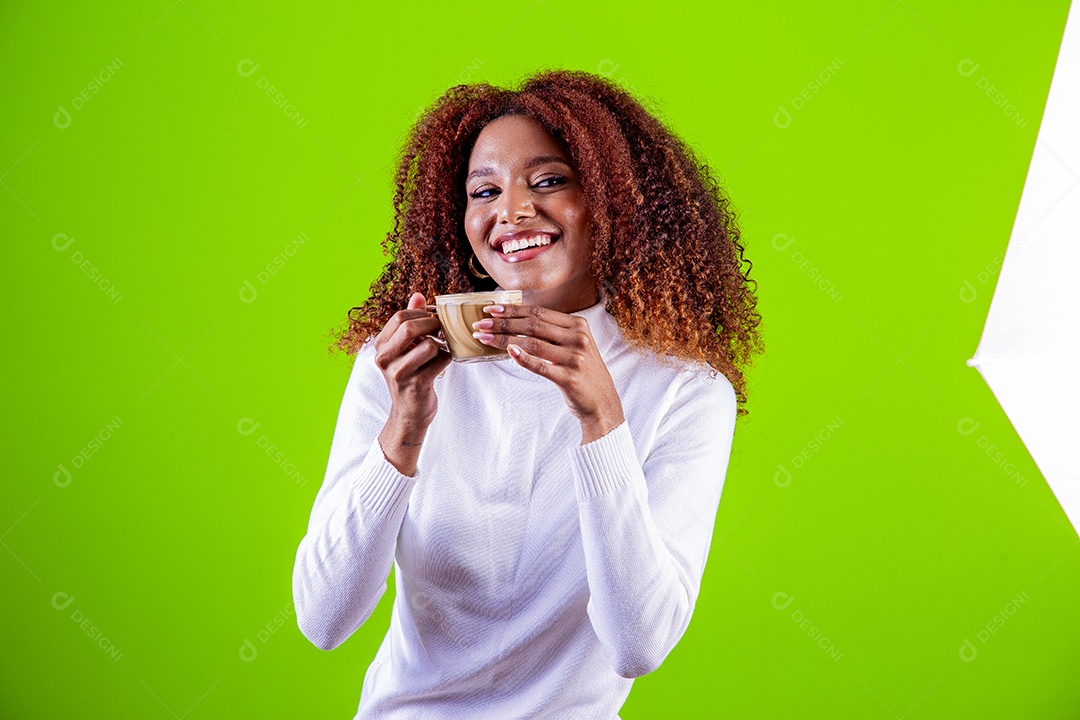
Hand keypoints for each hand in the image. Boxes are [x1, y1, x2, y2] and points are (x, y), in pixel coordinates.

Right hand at [373, 292, 451, 471]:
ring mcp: (399, 373)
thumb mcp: (404, 349)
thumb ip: (409, 321)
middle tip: (444, 329)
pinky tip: (446, 361)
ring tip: (444, 347)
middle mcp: (384, 359)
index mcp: (380, 346)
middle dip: (433, 324)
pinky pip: (441, 360)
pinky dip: (449, 357)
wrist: (410, 413)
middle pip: (411, 326)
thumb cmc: (409, 376)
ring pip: (429, 344)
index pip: (400, 316)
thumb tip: (419, 295)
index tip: (434, 317)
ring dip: (443, 344)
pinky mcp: (416, 384)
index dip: (422, 313)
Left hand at [472, 303, 624, 443]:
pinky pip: (541, 366)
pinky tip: (508, 352)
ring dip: (505, 339)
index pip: (539, 313)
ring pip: (533, 343)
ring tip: (485, 338)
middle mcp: (578, 338)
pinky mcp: (569, 377)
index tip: (491, 309)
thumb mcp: (573, 345)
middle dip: (503, 323)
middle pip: (533, 325)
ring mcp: (575, 358)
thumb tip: (515, 321)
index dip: (513, 310)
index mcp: (578, 325)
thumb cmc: (581, 371)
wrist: (601, 401)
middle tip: (481, 324)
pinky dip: (523, 358)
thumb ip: (552, 332)